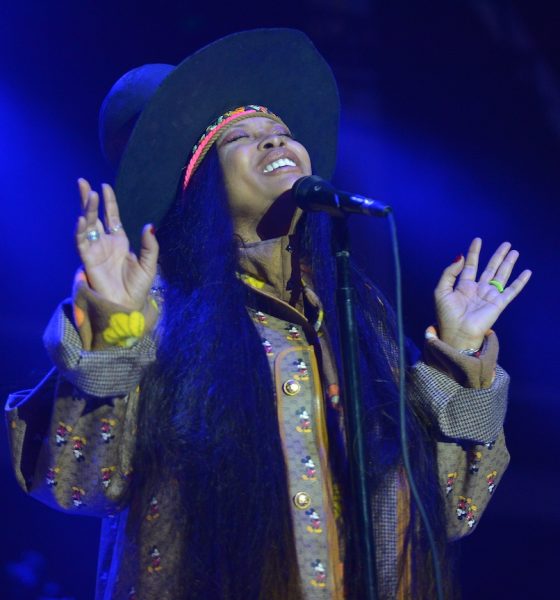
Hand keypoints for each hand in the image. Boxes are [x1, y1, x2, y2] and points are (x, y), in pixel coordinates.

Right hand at [75, 178, 158, 309]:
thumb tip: (149, 226)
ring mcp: (95, 250)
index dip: (108, 202)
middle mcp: (105, 243)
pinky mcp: (88, 260)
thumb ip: (150, 246)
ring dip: (86, 211)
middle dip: (89, 200)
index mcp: (119, 241)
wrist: (128, 304)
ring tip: (89, 196)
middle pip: (94, 216)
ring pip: (87, 226)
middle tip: (83, 182)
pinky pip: (81, 243)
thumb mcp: (149, 263)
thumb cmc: (138, 286)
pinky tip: (82, 219)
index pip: (111, 217)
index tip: (105, 186)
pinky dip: (80, 231)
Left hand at [434, 238, 531, 350]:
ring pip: (501, 275)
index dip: (474, 253)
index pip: (470, 265)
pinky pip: (511, 290)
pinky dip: (520, 282)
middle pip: (489, 268)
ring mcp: (489, 296)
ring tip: (514, 251)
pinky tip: (527, 272)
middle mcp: (478, 289)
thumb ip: (449, 272)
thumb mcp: (441, 290)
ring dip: (508, 264)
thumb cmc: (446, 315)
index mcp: (463, 286)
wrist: (457, 333)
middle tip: (506, 244)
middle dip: (497, 256)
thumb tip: (460, 256)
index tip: (478, 240)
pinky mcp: (498, 303)